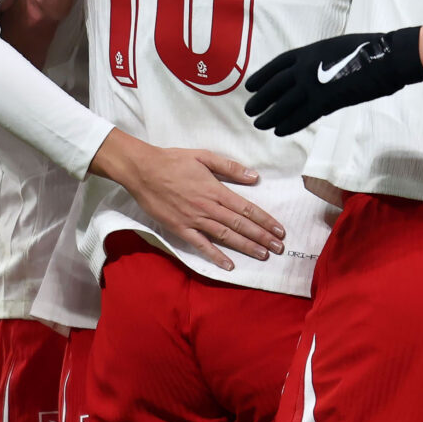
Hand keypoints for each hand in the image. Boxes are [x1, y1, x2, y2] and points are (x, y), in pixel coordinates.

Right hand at [89, 133, 285, 270]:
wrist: (143, 170)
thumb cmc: (173, 161)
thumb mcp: (203, 156)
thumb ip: (230, 167)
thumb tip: (254, 177)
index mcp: (216, 190)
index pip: (246, 208)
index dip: (265, 220)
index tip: (279, 230)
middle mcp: (208, 207)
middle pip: (240, 224)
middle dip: (261, 237)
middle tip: (279, 248)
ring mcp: (194, 220)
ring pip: (226, 236)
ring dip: (246, 246)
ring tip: (263, 255)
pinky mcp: (180, 229)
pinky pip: (201, 245)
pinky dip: (216, 256)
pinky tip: (229, 265)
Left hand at [242, 27, 422, 135]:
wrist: (386, 57)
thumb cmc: (368, 51)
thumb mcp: (336, 48)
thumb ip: (320, 60)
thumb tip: (314, 74)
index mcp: (308, 51)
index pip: (277, 65)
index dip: (262, 76)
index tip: (250, 86)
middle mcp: (305, 67)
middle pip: (275, 86)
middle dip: (261, 99)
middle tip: (249, 110)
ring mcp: (313, 84)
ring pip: (283, 103)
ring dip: (269, 115)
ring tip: (258, 124)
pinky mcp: (326, 101)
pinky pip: (301, 116)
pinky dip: (288, 125)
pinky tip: (279, 132)